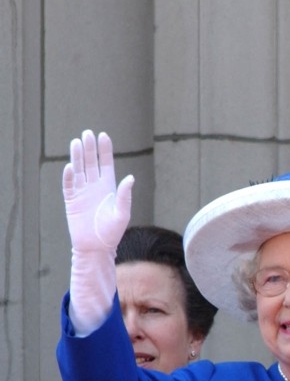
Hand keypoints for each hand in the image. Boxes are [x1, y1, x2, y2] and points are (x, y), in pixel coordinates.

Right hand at [63, 129, 132, 253]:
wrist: (96, 247)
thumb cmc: (112, 232)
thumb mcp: (122, 214)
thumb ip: (125, 195)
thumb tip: (130, 177)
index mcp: (108, 188)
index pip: (106, 164)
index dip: (104, 150)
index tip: (103, 135)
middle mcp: (94, 187)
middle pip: (91, 163)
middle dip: (89, 148)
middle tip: (87, 133)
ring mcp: (82, 193)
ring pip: (78, 170)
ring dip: (77, 157)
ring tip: (76, 142)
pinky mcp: (71, 201)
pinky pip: (68, 185)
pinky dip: (68, 176)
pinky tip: (70, 166)